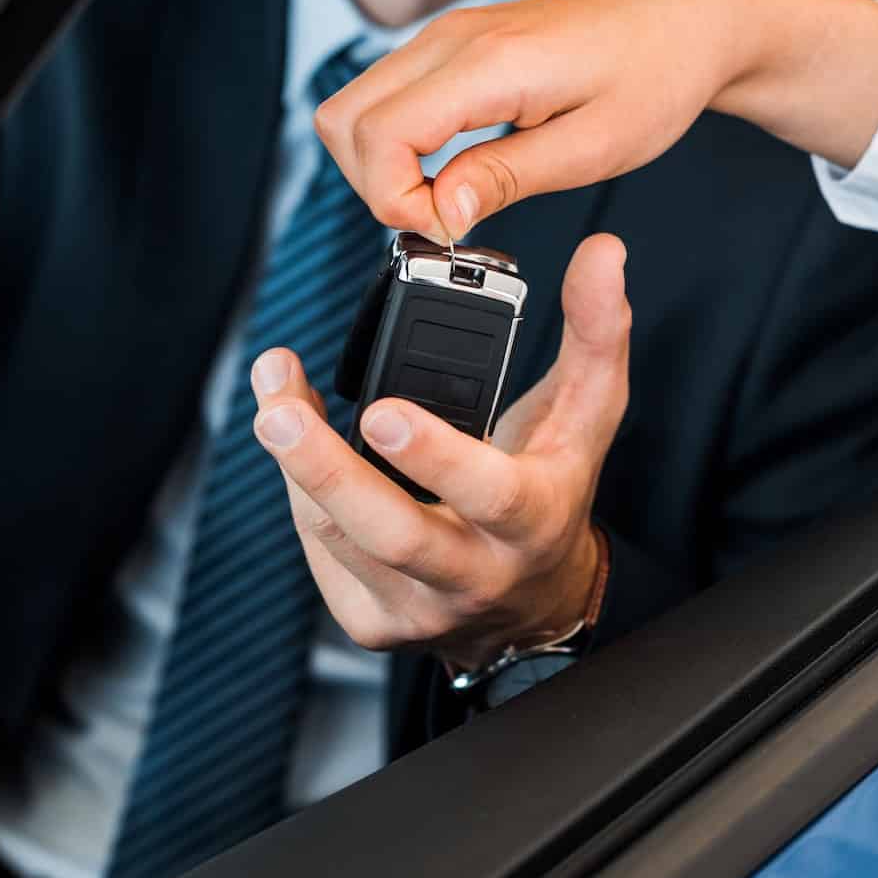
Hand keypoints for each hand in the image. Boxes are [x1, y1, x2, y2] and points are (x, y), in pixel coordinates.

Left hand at [248, 234, 629, 671]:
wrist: (532, 603)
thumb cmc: (553, 490)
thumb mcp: (587, 414)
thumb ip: (595, 332)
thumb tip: (602, 252)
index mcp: (532, 521)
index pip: (488, 494)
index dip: (433, 456)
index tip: (380, 410)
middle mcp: (475, 575)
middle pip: (391, 533)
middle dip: (325, 471)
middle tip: (278, 412)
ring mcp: (420, 609)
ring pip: (339, 537)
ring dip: (296, 464)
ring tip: (275, 396)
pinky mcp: (373, 625)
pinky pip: (322, 554)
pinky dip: (302, 494)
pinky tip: (301, 449)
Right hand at [313, 0, 877, 241]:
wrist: (684, 22)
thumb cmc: (654, 79)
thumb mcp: (593, 149)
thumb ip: (506, 179)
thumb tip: (440, 214)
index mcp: (488, 63)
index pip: (378, 135)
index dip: (394, 201)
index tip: (450, 228)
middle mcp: (452, 38)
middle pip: (344, 120)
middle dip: (375, 187)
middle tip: (444, 220)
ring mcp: (446, 35)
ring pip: (353, 108)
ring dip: (381, 167)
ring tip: (449, 199)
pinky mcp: (451, 43)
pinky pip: (386, 96)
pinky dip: (397, 144)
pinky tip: (453, 170)